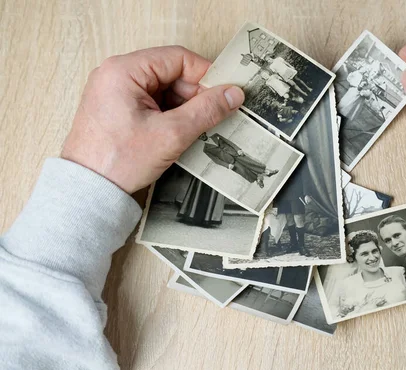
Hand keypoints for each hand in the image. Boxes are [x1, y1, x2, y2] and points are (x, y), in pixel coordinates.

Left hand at [61, 46, 244, 192]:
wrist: (89, 189)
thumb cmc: (117, 161)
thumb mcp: (171, 134)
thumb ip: (206, 110)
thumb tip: (232, 94)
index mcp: (124, 71)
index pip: (178, 59)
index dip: (205, 75)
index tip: (224, 94)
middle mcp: (116, 75)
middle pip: (171, 73)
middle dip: (194, 95)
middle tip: (213, 116)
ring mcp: (116, 92)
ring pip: (164, 89)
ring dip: (183, 108)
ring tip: (194, 130)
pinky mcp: (118, 108)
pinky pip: (153, 102)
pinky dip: (170, 115)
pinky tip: (178, 133)